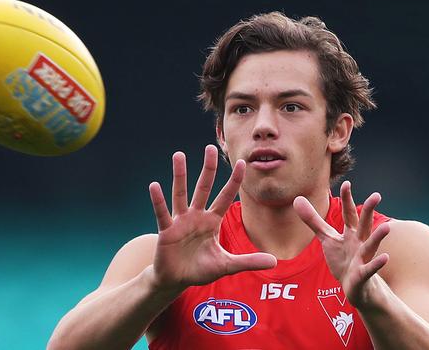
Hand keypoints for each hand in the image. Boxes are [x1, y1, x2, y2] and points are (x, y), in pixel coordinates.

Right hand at [148, 145, 276, 292]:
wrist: (176, 280)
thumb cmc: (200, 270)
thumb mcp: (227, 265)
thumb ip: (248, 261)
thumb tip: (275, 262)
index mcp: (212, 221)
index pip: (225, 197)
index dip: (233, 181)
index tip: (242, 162)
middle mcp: (197, 216)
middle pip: (204, 187)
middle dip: (208, 168)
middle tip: (210, 148)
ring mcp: (180, 221)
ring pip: (181, 194)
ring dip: (180, 175)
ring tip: (179, 155)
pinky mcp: (166, 230)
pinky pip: (162, 213)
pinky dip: (158, 200)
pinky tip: (154, 186)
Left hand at [293, 181, 390, 307]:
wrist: (355, 287)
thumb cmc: (343, 259)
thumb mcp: (327, 238)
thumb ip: (314, 221)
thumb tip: (297, 199)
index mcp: (351, 233)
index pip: (349, 213)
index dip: (347, 199)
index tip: (347, 183)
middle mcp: (359, 242)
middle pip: (364, 224)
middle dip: (369, 211)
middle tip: (376, 195)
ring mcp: (363, 258)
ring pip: (371, 245)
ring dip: (378, 237)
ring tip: (387, 227)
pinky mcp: (363, 274)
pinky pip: (370, 268)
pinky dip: (377, 264)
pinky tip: (386, 258)